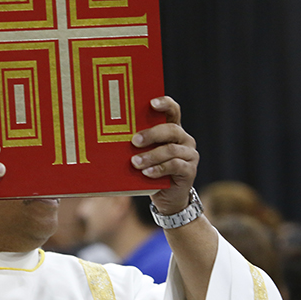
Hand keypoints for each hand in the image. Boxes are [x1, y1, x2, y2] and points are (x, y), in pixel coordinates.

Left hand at [130, 96, 198, 214]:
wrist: (166, 196)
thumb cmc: (151, 170)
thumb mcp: (144, 154)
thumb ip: (138, 143)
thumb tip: (111, 135)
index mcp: (173, 129)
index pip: (173, 110)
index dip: (164, 104)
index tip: (151, 103)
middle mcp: (184, 139)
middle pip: (171, 129)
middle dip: (151, 134)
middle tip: (134, 141)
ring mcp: (189, 154)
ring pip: (171, 150)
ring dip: (151, 156)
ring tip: (135, 162)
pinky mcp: (189, 170)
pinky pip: (175, 166)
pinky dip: (159, 169)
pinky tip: (147, 173)